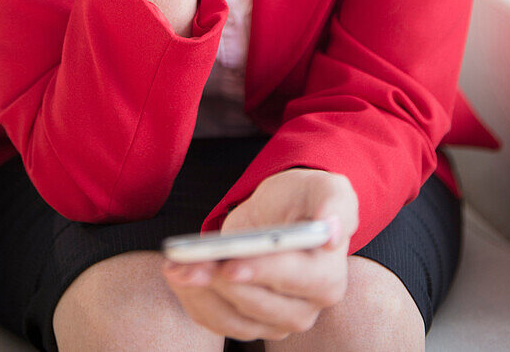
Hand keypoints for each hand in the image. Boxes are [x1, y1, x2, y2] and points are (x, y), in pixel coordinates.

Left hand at [162, 169, 357, 341]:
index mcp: (328, 277)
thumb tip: (331, 230)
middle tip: (187, 264)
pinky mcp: (249, 322)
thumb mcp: (325, 187)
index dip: (262, 272)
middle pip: (259, 305)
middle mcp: (305, 308)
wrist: (282, 213)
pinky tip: (178, 275)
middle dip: (220, 283)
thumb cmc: (304, 198)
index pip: (295, 279)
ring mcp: (276, 321)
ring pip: (234, 320)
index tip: (230, 264)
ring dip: (201, 295)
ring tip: (175, 268)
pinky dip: (194, 302)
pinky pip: (218, 322)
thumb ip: (334, 203)